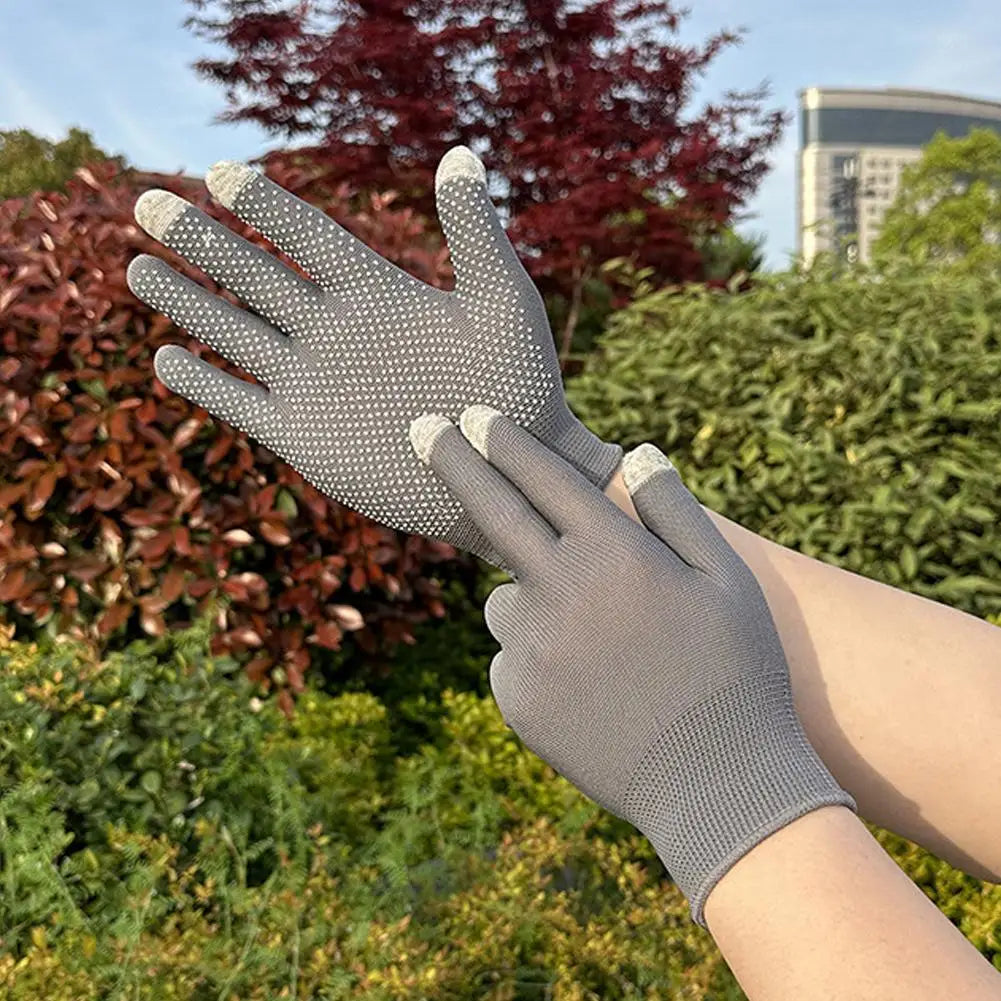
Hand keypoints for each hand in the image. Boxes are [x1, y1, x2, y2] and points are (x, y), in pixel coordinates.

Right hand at [127, 147, 619, 562]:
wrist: (506, 471)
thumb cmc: (519, 385)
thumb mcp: (503, 303)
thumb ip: (474, 234)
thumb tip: (459, 155)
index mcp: (376, 293)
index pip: (307, 237)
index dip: (265, 204)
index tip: (219, 171)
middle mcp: (334, 331)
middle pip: (254, 276)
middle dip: (201, 242)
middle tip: (145, 203)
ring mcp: (314, 383)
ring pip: (235, 334)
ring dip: (187, 303)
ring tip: (136, 267)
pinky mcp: (303, 436)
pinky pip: (242, 404)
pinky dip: (205, 384)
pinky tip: (165, 359)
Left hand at [409, 405, 853, 925]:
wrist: (716, 784)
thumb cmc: (735, 671)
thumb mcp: (725, 580)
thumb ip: (673, 511)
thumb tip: (638, 452)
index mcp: (613, 553)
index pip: (543, 478)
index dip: (505, 441)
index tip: (474, 414)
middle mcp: (558, 591)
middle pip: (492, 512)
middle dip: (454, 461)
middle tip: (422, 428)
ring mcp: (529, 647)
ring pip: (503, 600)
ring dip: (527, 598)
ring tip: (597, 643)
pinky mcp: (516, 696)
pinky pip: (512, 657)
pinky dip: (536, 658)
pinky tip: (590, 687)